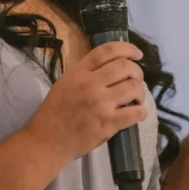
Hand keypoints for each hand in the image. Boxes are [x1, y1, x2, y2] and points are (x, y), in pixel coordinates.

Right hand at [24, 41, 147, 163]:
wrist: (47, 141)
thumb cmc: (54, 112)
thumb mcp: (65, 82)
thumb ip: (86, 72)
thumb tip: (112, 67)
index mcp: (79, 72)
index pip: (107, 51)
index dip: (128, 48)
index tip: (137, 54)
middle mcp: (91, 84)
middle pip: (125, 67)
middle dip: (137, 72)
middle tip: (136, 80)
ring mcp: (101, 104)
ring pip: (133, 87)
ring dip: (140, 92)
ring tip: (136, 98)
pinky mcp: (108, 123)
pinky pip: (135, 113)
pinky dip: (141, 112)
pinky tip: (138, 112)